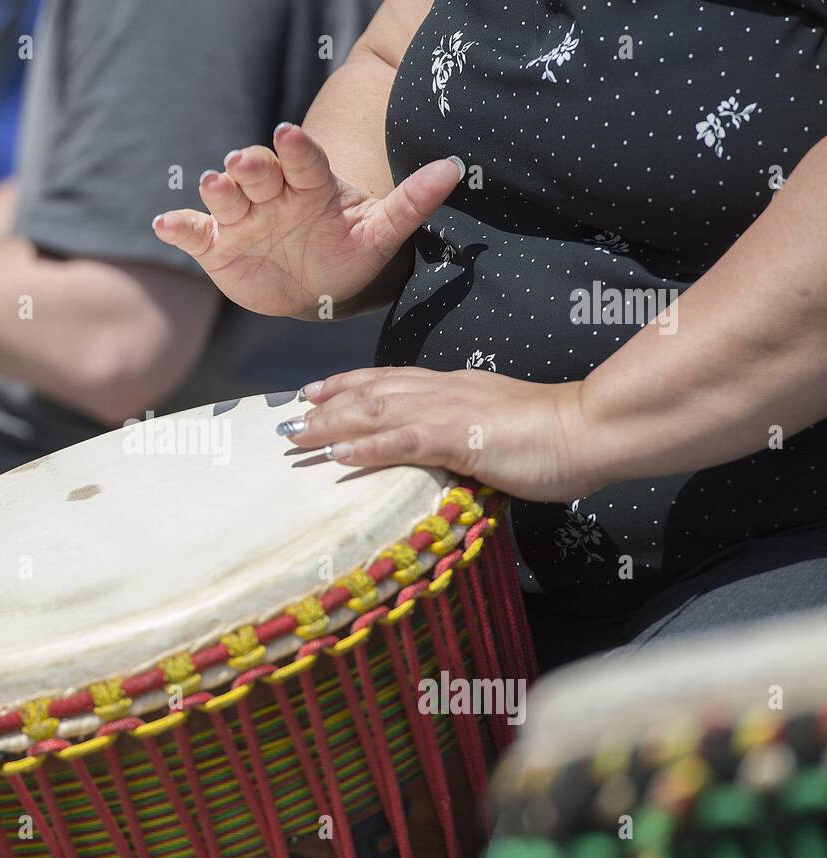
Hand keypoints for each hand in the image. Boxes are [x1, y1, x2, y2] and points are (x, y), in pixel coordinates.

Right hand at [152, 122, 462, 317]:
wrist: (313, 292)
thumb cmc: (348, 256)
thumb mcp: (381, 234)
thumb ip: (412, 202)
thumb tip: (454, 169)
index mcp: (310, 186)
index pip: (303, 160)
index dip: (295, 149)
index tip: (290, 135)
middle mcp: (272, 195)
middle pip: (258, 173)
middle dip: (251, 167)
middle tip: (244, 163)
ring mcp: (242, 219)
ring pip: (225, 196)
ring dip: (217, 190)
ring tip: (215, 186)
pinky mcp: (216, 246)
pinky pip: (194, 232)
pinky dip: (178, 227)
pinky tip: (166, 225)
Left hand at [279, 367, 599, 502]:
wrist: (591, 428)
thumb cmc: (556, 435)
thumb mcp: (502, 428)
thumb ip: (472, 433)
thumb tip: (457, 448)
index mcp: (454, 388)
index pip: (390, 380)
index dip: (349, 384)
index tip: (316, 390)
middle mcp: (442, 391)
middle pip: (371, 393)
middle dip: (326, 405)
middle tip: (288, 416)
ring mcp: (448, 412)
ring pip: (374, 413)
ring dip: (331, 426)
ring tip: (296, 437)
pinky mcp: (457, 438)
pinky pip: (401, 441)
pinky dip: (364, 448)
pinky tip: (336, 456)